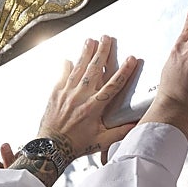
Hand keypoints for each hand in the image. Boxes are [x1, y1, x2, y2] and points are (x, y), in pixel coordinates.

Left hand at [36, 35, 139, 161]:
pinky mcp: (55, 94)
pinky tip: (68, 59)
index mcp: (94, 107)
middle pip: (95, 69)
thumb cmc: (76, 145)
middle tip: (107, 38)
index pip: (113, 84)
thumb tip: (136, 125)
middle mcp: (81, 96)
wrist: (51, 148)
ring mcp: (67, 93)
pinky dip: (66, 67)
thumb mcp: (101, 141)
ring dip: (85, 53)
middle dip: (102, 51)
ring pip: (79, 68)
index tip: (131, 59)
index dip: (124, 71)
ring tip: (90, 40)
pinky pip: (62, 76)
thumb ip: (120, 132)